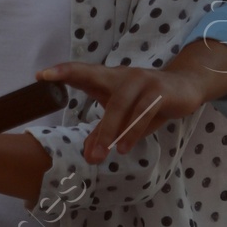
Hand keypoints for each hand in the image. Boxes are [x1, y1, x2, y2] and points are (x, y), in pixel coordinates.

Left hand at [38, 41, 226, 163]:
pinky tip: (123, 147)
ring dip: (110, 130)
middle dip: (81, 99)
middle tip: (75, 130)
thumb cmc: (148, 101)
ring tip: (101, 154)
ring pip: (120, 104)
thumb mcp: (123, 117)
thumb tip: (90, 155)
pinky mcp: (160, 92)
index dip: (62, 71)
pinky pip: (143, 112)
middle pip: (96, 81)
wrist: (186, 87)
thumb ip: (104, 132)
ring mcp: (142, 81)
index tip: (40, 75)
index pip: (82, 72)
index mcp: (109, 78)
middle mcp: (123, 76)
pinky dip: (132, 131)